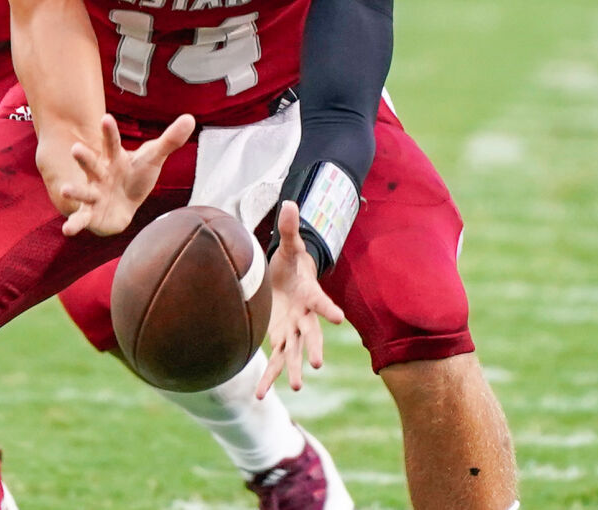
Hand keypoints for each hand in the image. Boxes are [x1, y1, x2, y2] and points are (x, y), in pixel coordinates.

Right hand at [58, 113, 194, 236]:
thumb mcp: (153, 158)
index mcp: (113, 158)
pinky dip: (74, 225)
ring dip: (74, 191)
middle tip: (76, 148)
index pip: (112, 143)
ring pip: (83, 191)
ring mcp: (93, 194)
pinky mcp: (91, 213)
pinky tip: (67, 231)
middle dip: (84, 158)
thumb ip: (169, 140)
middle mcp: (100, 174)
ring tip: (65, 190)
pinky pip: (81, 219)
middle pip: (92, 165)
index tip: (106, 118)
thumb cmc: (136, 177)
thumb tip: (190, 118)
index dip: (109, 131)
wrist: (124, 206)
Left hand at [256, 201, 345, 396]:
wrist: (287, 279)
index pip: (321, 302)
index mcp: (310, 294)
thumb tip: (289, 202)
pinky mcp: (279, 338)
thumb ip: (290, 229)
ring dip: (292, 369)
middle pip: (311, 333)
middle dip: (312, 347)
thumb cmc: (290, 262)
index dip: (329, 310)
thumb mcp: (290, 246)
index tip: (339, 320)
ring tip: (297, 386)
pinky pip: (274, 361)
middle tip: (315, 364)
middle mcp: (305, 316)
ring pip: (294, 352)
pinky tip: (258, 396)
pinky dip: (268, 378)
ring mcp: (292, 329)